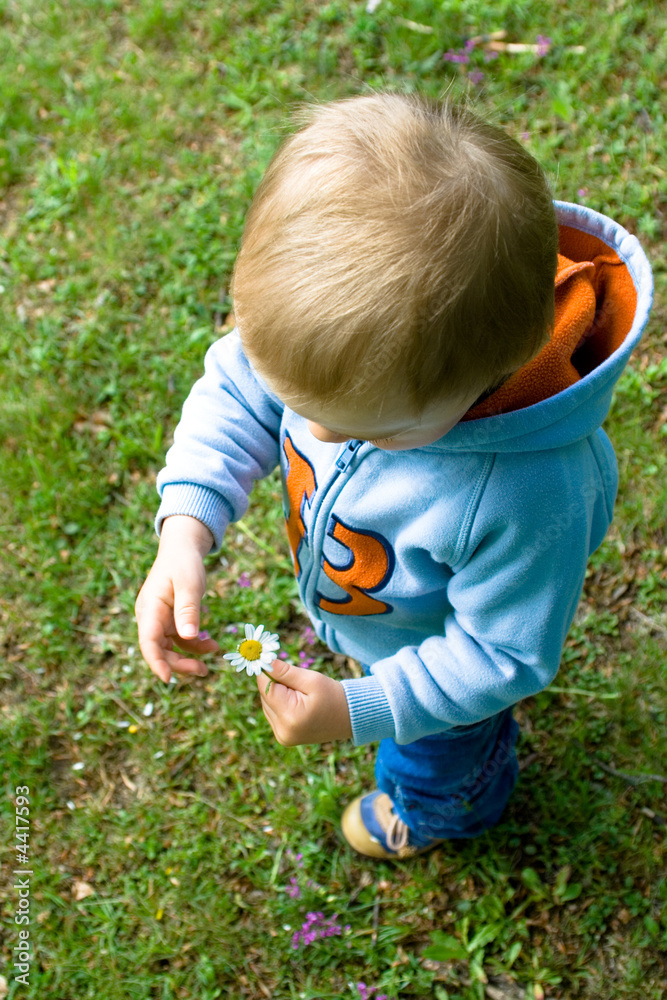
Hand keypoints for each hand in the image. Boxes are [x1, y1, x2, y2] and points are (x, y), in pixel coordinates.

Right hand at [135, 515, 218, 682]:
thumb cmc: (184, 563)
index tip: (167, 679)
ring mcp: (160, 621)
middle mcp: (151, 618)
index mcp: (150, 609)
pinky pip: (181, 640)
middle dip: (178, 664)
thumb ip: (188, 609)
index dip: (156, 663)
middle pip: (159, 650)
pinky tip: (212, 646)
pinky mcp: (171, 621)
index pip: (148, 642)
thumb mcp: (189, 583)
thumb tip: (188, 637)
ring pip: (169, 649)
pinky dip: (195, 646)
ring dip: (187, 659)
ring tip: (208, 666)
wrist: (183, 549)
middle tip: (202, 671)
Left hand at [257, 659, 352, 745]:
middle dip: (275, 683)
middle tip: (296, 680)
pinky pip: (273, 713)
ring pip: (267, 704)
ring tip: (299, 693)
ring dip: (277, 694)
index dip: (268, 671)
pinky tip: (296, 702)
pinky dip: (280, 704)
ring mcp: (282, 736)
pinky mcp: (283, 737)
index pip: (265, 687)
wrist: (349, 718)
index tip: (273, 660)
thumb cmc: (332, 696)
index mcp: (290, 716)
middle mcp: (282, 731)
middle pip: (264, 696)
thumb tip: (264, 662)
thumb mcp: (311, 680)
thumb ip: (285, 672)